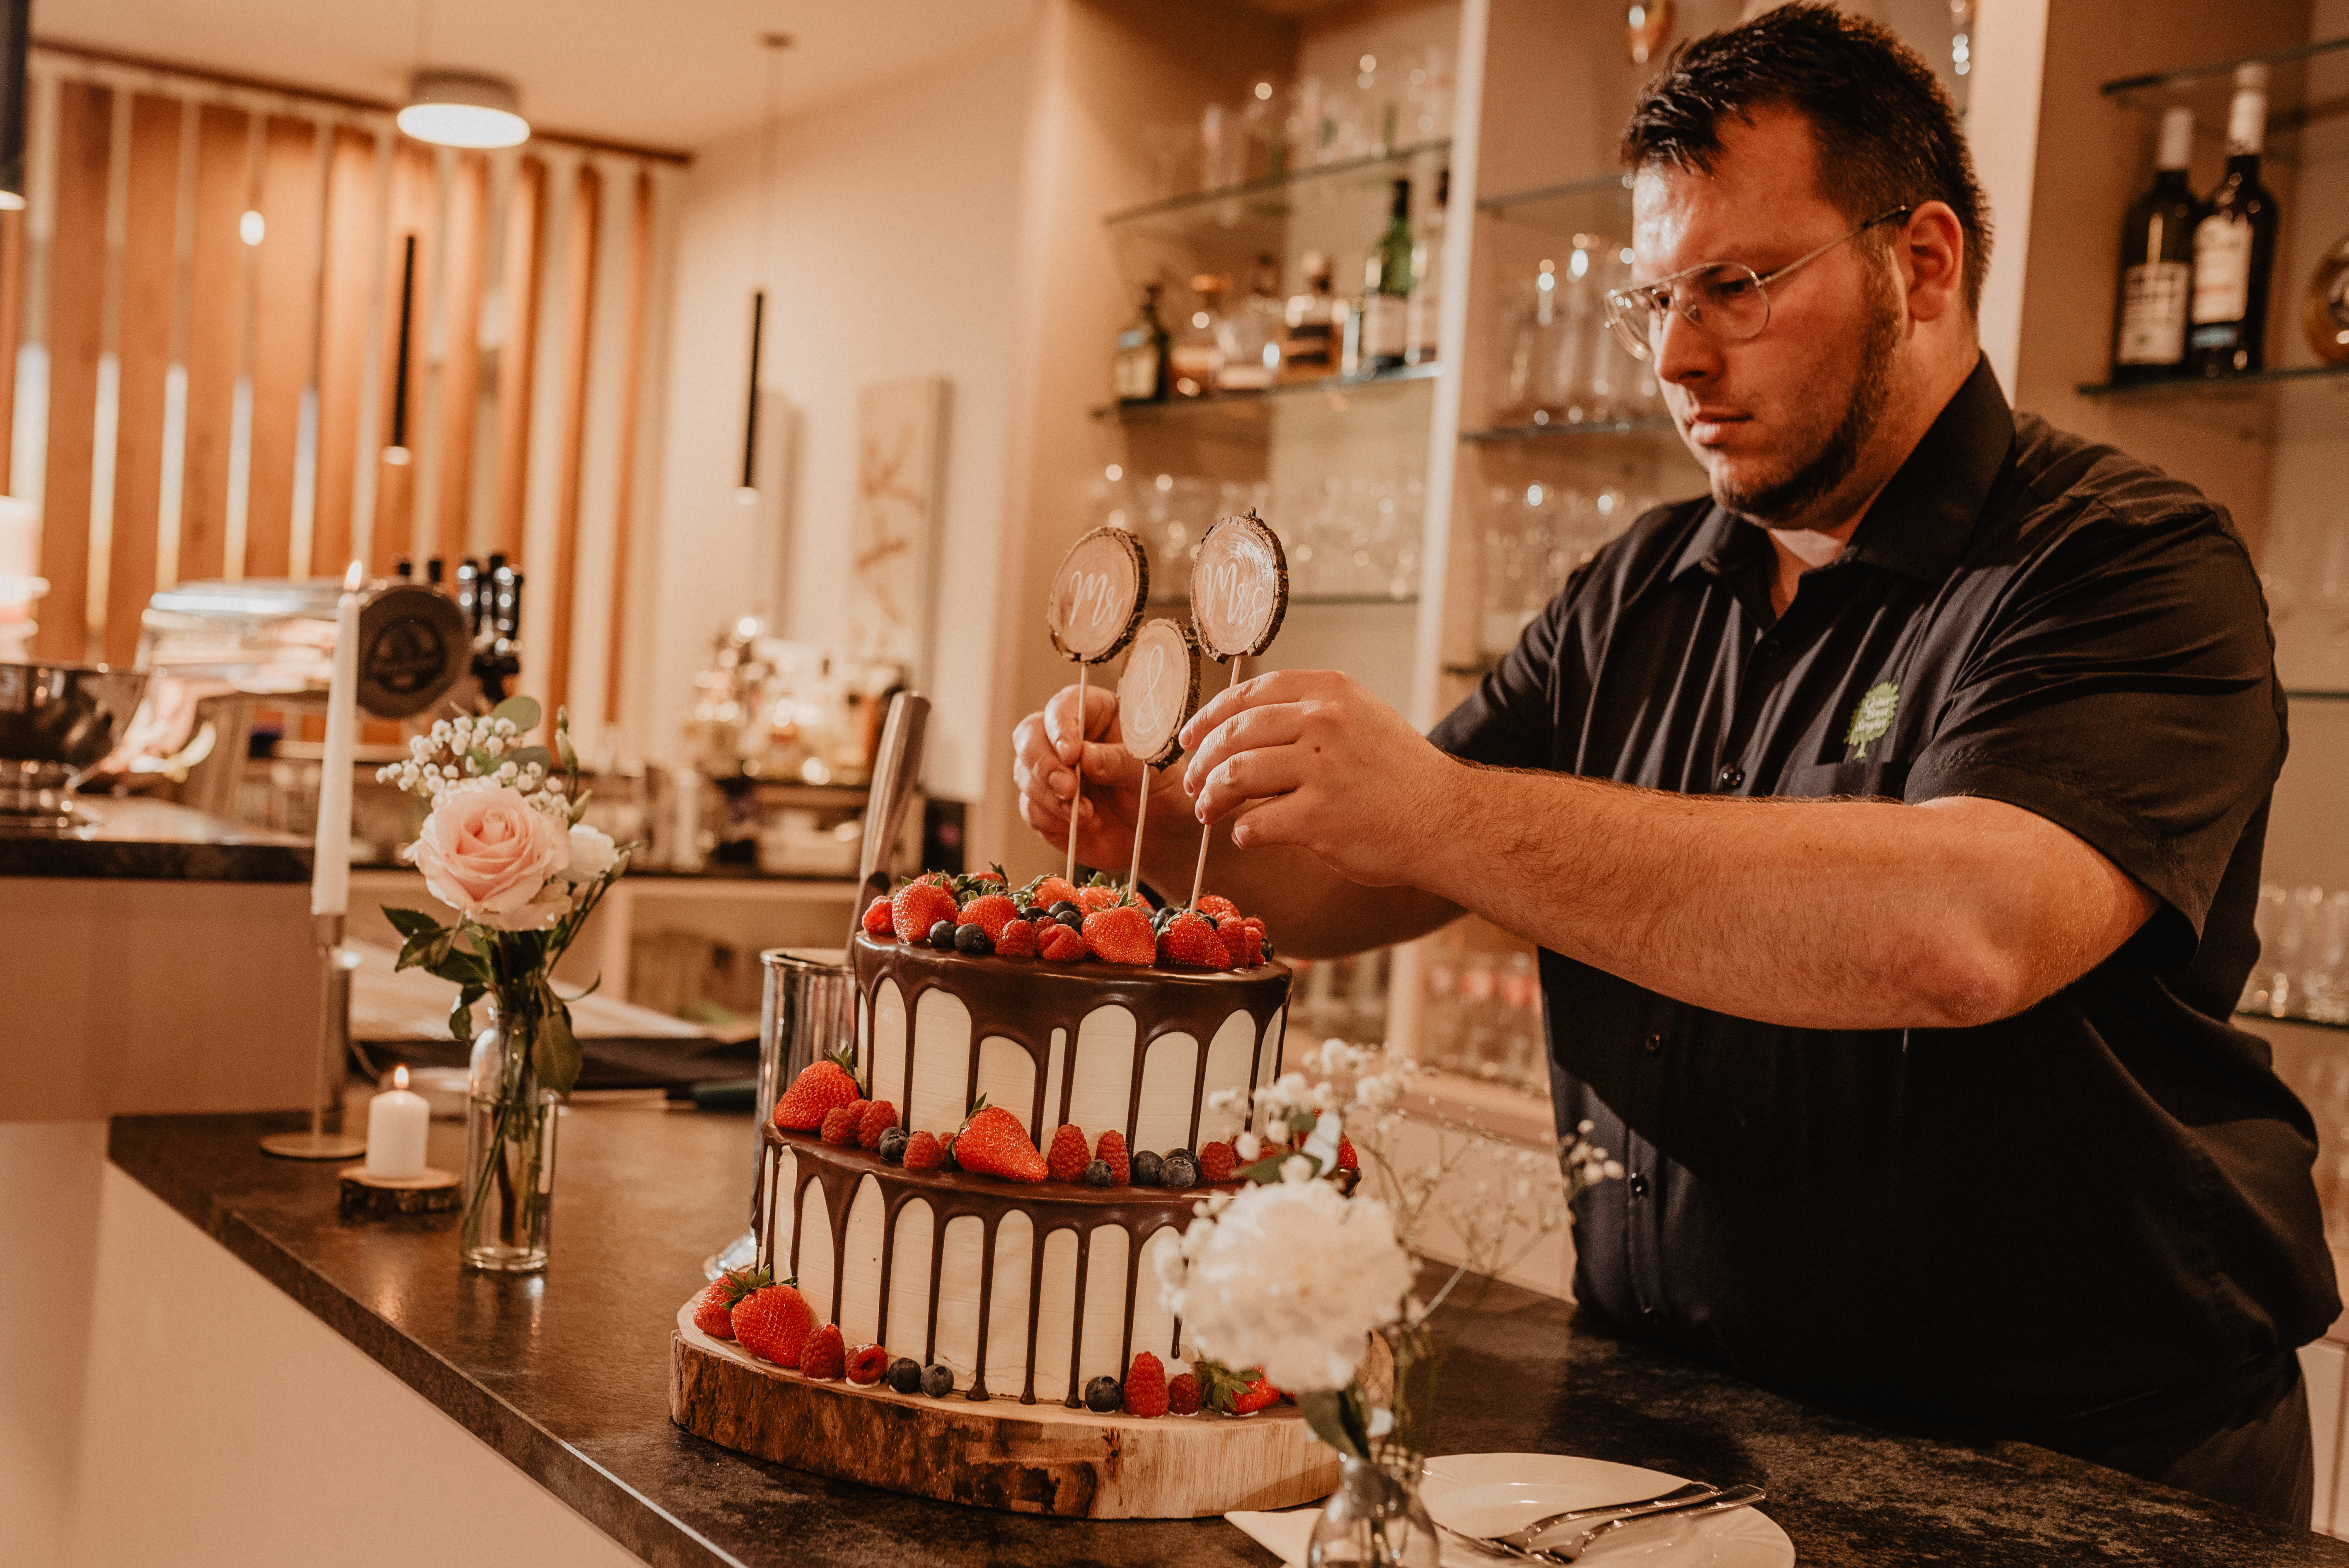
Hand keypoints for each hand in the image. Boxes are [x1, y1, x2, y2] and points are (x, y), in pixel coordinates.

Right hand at [1012, 681, 1194, 871]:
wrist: (1158, 833)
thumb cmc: (1160, 790)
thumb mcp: (1152, 771)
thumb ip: (1119, 761)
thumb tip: (1084, 756)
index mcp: (1096, 714)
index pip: (1064, 706)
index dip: (1060, 726)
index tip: (1071, 754)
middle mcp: (1066, 737)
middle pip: (1029, 735)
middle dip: (1044, 764)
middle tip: (1069, 790)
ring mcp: (1051, 770)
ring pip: (1024, 772)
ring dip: (1050, 797)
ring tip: (1088, 816)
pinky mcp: (1045, 803)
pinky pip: (1029, 807)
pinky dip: (1051, 819)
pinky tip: (1083, 826)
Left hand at [1178, 669, 1455, 886]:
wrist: (1448, 820)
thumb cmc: (1401, 776)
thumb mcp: (1362, 719)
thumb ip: (1311, 714)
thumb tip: (1246, 727)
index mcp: (1330, 693)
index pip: (1250, 694)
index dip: (1210, 716)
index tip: (1190, 737)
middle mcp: (1323, 722)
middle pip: (1233, 735)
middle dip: (1202, 761)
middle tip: (1193, 783)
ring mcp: (1320, 769)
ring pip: (1235, 775)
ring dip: (1212, 796)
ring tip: (1209, 811)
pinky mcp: (1318, 818)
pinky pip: (1255, 824)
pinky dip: (1242, 833)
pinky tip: (1247, 836)